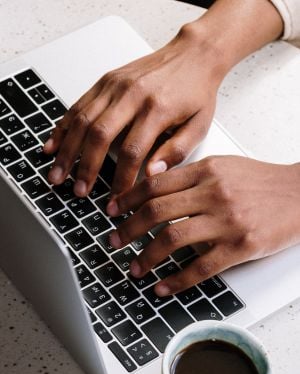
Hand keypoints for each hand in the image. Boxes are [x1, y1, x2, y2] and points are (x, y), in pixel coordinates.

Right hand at [44, 22, 225, 196]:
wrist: (193, 54)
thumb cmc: (196, 92)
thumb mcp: (198, 126)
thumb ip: (176, 152)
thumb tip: (151, 175)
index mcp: (157, 109)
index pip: (132, 152)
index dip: (121, 180)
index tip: (116, 200)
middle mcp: (132, 95)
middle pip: (99, 135)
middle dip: (85, 167)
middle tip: (78, 191)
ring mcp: (115, 86)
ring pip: (82, 120)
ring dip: (67, 151)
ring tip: (57, 175)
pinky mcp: (105, 81)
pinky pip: (78, 105)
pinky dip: (63, 127)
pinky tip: (53, 145)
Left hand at [107, 156, 299, 294]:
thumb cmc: (264, 183)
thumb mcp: (226, 167)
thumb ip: (192, 176)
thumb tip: (156, 185)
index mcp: (207, 170)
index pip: (155, 183)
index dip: (127, 199)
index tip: (112, 211)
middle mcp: (214, 193)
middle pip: (156, 211)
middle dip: (128, 229)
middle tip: (113, 241)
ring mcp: (227, 221)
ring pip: (172, 238)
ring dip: (146, 256)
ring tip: (134, 268)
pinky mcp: (240, 246)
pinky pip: (200, 267)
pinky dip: (176, 280)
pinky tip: (162, 287)